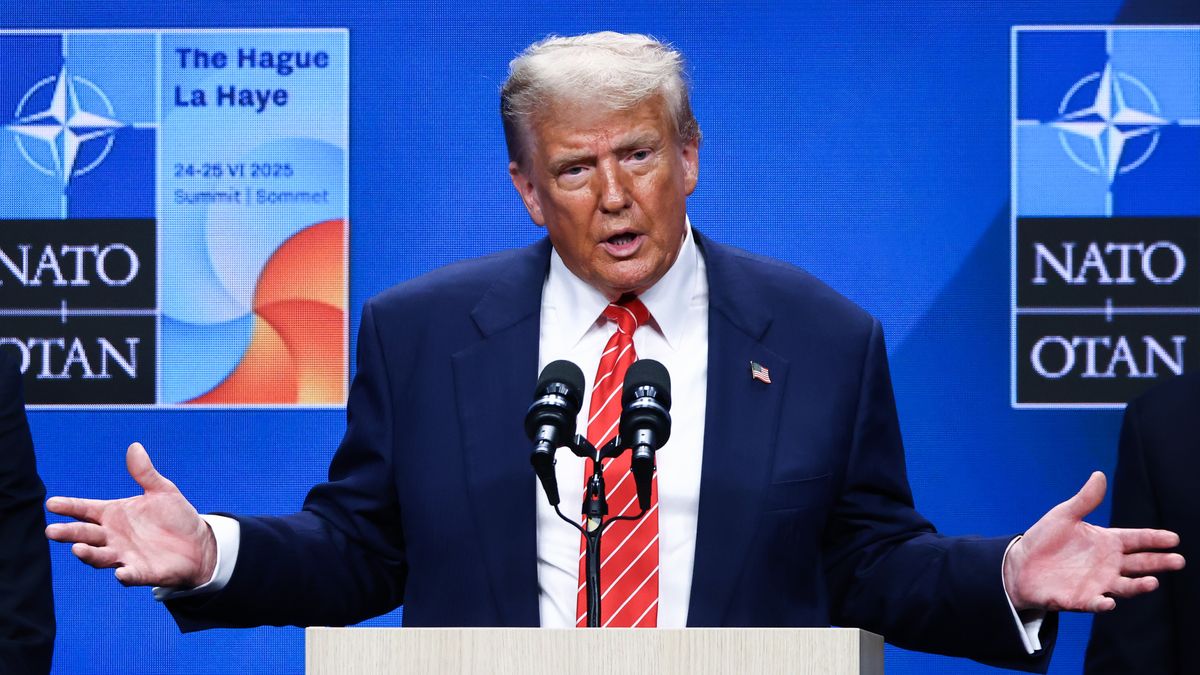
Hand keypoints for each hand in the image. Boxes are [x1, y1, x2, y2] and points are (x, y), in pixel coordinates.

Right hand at [45, 442, 216, 587]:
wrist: (198, 543)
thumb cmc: (174, 517)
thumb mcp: (162, 491)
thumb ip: (145, 473)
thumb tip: (135, 447)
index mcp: (114, 515)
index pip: (85, 510)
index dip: (69, 507)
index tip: (52, 503)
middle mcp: (113, 537)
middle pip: (86, 534)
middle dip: (69, 533)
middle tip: (52, 531)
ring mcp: (125, 556)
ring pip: (100, 557)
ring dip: (88, 554)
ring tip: (77, 549)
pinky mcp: (142, 572)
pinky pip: (132, 575)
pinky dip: (126, 575)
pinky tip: (121, 573)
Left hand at [1003, 471, 1184, 611]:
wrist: (1020, 565)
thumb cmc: (1044, 539)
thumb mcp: (1064, 515)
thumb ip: (1085, 500)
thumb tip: (1100, 474)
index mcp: (1106, 542)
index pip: (1136, 539)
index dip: (1154, 539)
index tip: (1173, 538)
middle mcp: (1108, 564)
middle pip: (1140, 564)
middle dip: (1159, 562)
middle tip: (1178, 560)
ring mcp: (1098, 583)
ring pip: (1125, 586)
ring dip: (1139, 585)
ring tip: (1152, 582)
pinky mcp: (1082, 599)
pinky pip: (1096, 603)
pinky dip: (1103, 603)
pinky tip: (1108, 601)